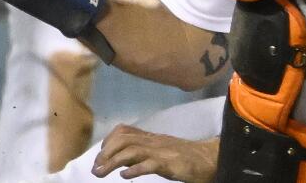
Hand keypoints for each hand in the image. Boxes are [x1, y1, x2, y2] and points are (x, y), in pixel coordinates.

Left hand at [92, 125, 217, 180]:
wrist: (210, 159)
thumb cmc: (186, 157)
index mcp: (152, 138)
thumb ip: (144, 151)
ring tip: (101, 173)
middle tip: (96, 168)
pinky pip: (150, 164)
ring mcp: (162, 152)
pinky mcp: (170, 164)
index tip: (100, 156)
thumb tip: (122, 158)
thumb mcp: (162, 150)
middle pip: (124, 139)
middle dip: (105, 153)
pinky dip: (134, 169)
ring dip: (112, 162)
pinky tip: (125, 175)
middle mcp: (154, 141)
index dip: (108, 141)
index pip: (124, 131)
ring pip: (132, 150)